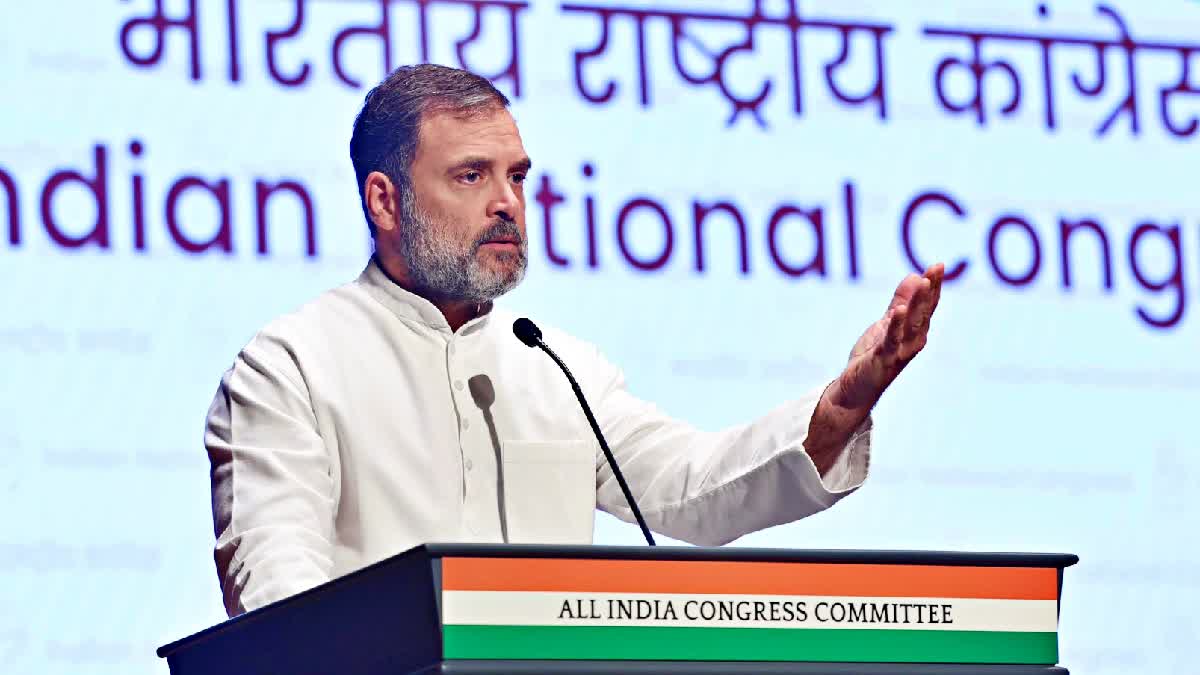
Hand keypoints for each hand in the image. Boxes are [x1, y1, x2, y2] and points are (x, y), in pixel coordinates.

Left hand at [830, 263, 944, 410]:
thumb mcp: (887, 323)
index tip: (938, 265)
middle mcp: (913, 340)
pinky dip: (895, 325)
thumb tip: (914, 276)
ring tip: (923, 283)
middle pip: (924, 311)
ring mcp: (900, 350)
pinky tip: (899, 310)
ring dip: (918, 303)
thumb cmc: (875, 355)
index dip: (934, 285)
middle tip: (936, 268)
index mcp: (915, 331)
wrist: (856, 387)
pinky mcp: (883, 358)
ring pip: (912, 324)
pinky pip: (891, 340)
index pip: (928, 305)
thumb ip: (901, 301)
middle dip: (931, 289)